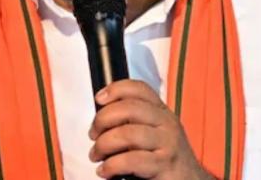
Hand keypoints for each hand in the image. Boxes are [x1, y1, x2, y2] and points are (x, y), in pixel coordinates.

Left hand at [88, 80, 212, 179]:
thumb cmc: (166, 158)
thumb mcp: (155, 132)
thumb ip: (134, 121)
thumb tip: (101, 117)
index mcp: (162, 112)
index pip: (139, 89)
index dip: (116, 89)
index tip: (99, 99)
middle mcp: (166, 123)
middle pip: (129, 108)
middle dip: (102, 120)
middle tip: (94, 135)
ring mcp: (167, 143)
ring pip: (127, 133)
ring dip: (103, 145)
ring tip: (97, 155)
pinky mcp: (164, 165)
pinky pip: (131, 160)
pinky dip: (112, 165)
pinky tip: (106, 170)